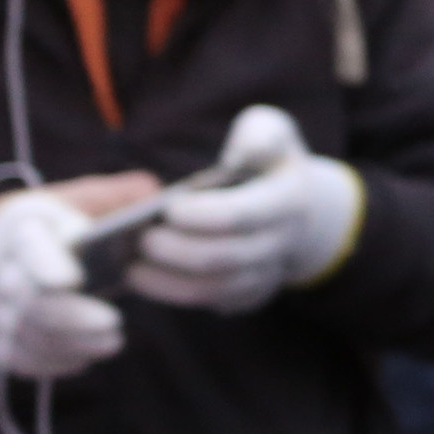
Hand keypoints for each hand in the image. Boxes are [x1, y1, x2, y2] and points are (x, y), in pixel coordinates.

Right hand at [0, 172, 158, 379]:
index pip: (27, 246)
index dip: (45, 265)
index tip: (73, 280)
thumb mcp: (82, 198)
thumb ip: (117, 197)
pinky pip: (12, 358)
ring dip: (70, 344)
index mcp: (22, 226)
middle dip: (73, 317)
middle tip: (115, 324)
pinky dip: (49, 362)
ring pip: (21, 335)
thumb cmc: (58, 223)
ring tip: (112, 342)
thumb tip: (152, 198)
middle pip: (28, 301)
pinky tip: (82, 358)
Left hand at [129, 105, 363, 314]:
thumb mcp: (273, 131)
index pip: (242, 216)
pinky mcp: (248, 296)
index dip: (204, 215)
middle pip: (222, 257)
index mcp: (289, 200)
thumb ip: (258, 133)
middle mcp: (282, 243)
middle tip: (139, 239)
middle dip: (177, 251)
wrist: (302, 209)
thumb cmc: (272, 161)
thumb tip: (233, 159)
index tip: (169, 208)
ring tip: (131, 266)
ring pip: (213, 288)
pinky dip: (174, 293)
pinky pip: (209, 302)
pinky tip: (144, 278)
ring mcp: (267, 275)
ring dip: (168, 280)